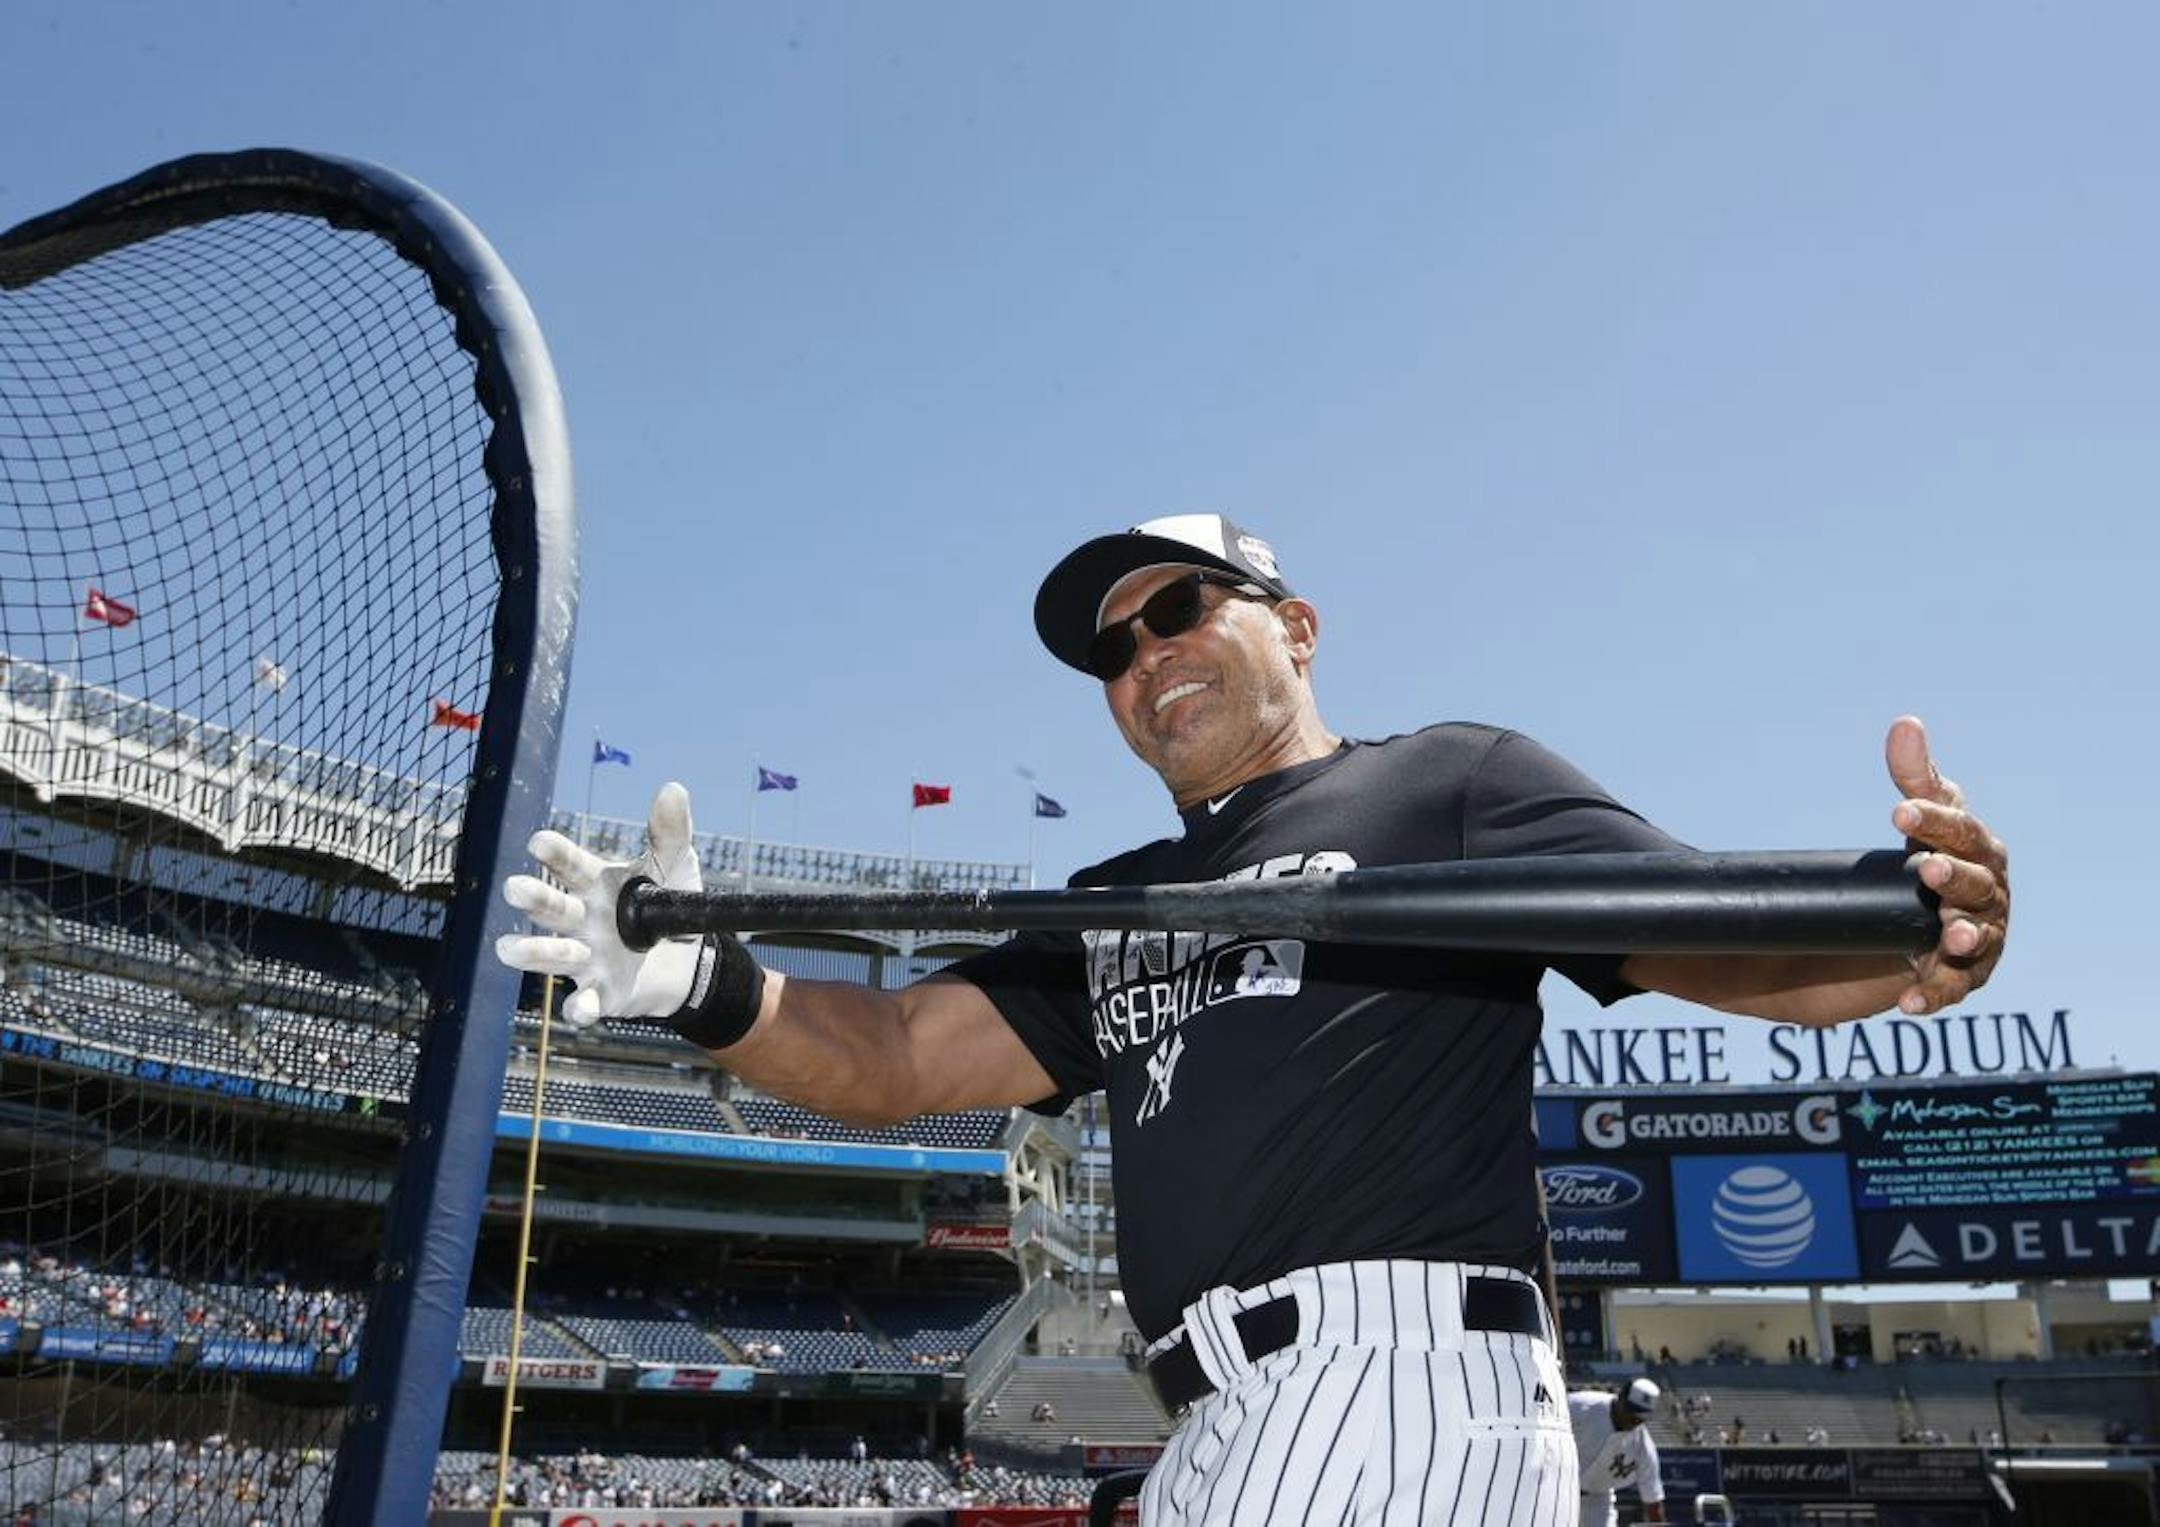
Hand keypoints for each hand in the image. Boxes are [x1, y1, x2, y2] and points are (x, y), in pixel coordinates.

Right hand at [495, 781, 704, 1026]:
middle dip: (533, 899)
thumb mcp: (675, 866)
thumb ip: (669, 833)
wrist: (692, 960)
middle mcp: (580, 920)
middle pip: (551, 909)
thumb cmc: (670, 906)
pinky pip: (584, 1003)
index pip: (569, 865)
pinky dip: (581, 1007)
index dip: (555, 854)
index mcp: (593, 884)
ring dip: (534, 953)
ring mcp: (586, 958)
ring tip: (509, 948)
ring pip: (553, 955)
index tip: (540, 842)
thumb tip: (673, 788)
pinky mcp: (601, 994)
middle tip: (514, 888)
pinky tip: (581, 1008)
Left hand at [1887, 716, 2008, 1014]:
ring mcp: (1979, 936)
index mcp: (1980, 850)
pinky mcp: (1961, 974)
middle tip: (1927, 867)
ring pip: (1975, 936)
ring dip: (1962, 935)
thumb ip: (1913, 777)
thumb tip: (1906, 724)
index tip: (1897, 812)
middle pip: (1976, 884)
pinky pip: (1950, 987)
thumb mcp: (1920, 819)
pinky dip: (1932, 994)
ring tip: (1948, 932)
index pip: (1960, 831)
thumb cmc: (1929, 856)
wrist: (1919, 917)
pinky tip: (1908, 1002)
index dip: (1931, 821)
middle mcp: (1989, 894)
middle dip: (1954, 875)